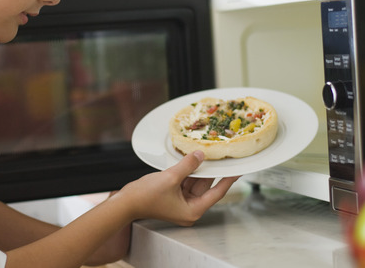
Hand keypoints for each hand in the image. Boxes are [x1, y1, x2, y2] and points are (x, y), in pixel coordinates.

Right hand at [119, 151, 239, 225]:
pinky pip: (185, 181)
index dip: (228, 179)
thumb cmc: (146, 197)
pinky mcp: (173, 195)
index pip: (217, 192)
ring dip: (198, 169)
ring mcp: (181, 202)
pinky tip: (191, 158)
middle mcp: (189, 208)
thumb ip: (188, 165)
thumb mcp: (171, 178)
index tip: (238, 170)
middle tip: (221, 155)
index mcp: (193, 210)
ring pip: (195, 182)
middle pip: (206, 186)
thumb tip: (200, 155)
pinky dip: (187, 171)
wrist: (126, 202)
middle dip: (210, 170)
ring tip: (206, 153)